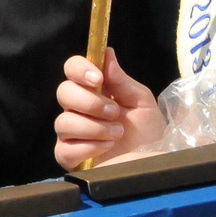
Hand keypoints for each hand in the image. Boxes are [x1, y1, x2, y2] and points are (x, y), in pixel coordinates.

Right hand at [54, 48, 165, 170]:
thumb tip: (107, 52)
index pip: (72, 68)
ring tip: (117, 133)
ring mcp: (71, 133)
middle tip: (114, 112)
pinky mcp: (69, 157)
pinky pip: (65, 148)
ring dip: (93, 126)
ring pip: (63, 122)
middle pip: (63, 92)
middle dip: (90, 102)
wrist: (152, 164)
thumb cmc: (147, 131)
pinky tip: (106, 147)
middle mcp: (77, 108)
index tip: (98, 78)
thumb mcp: (141, 102)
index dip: (80, 69)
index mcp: (93, 89)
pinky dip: (88, 146)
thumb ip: (122, 80)